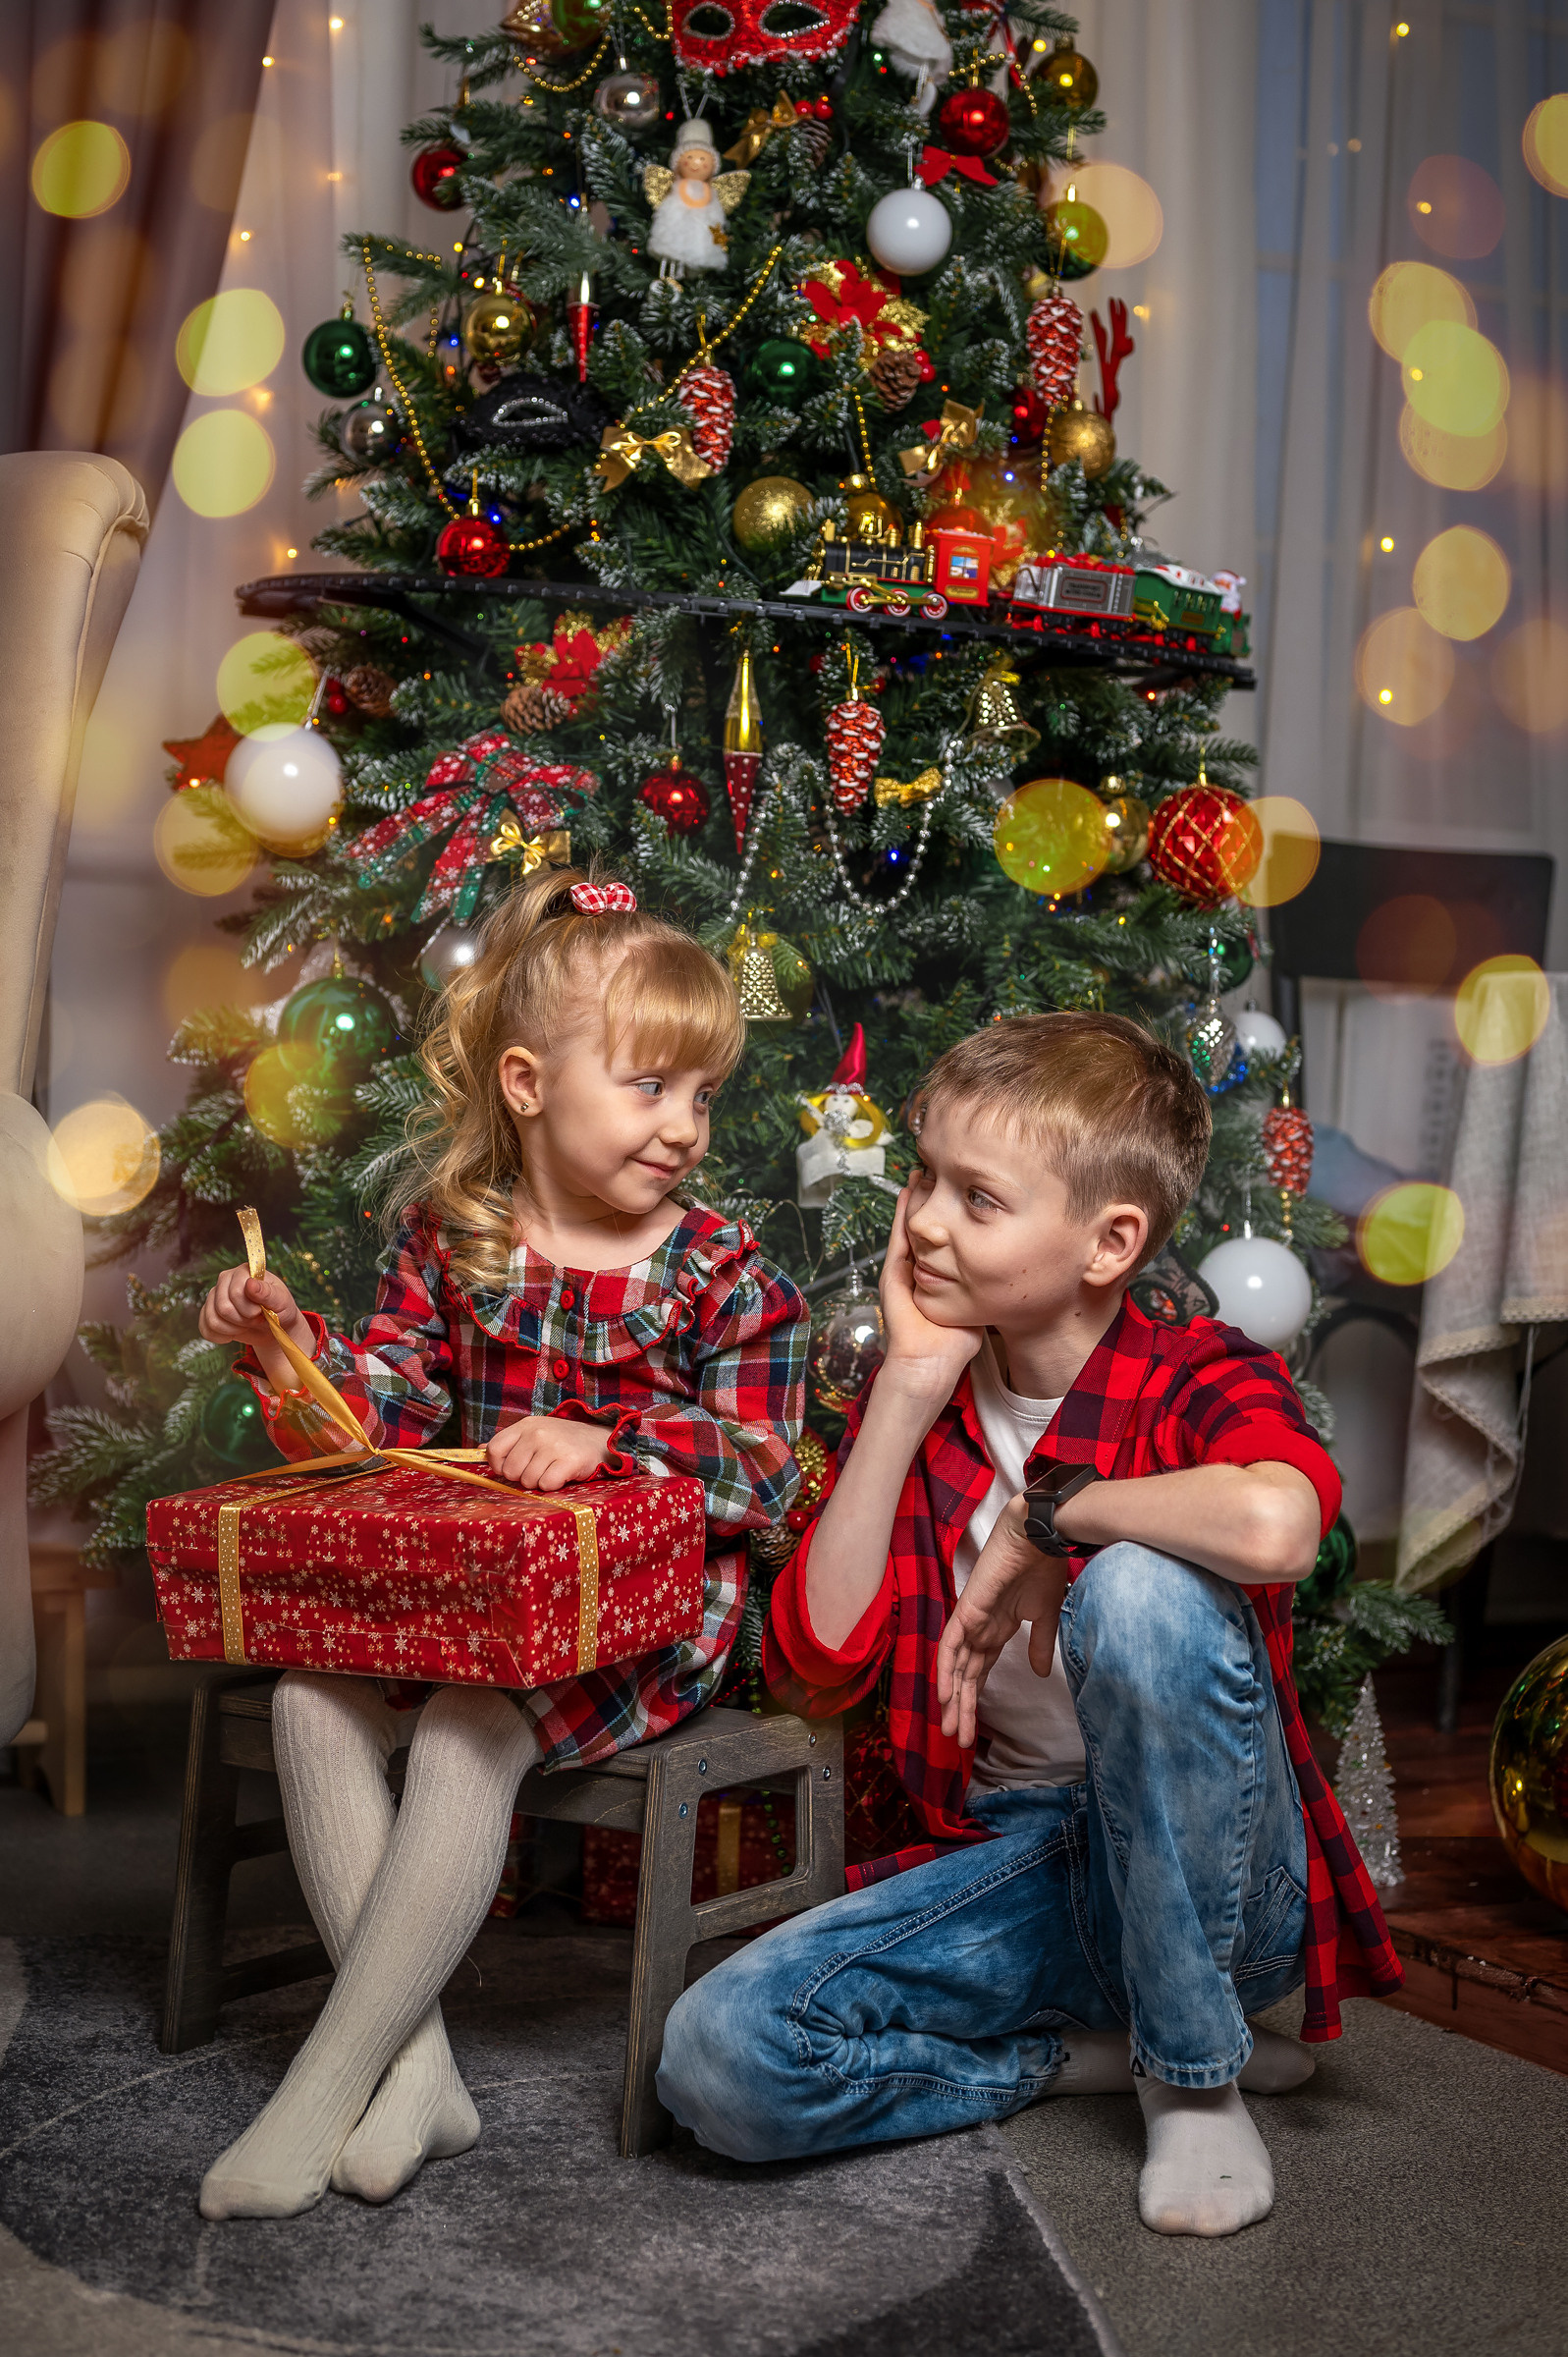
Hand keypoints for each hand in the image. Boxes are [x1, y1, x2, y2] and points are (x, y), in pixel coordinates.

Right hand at [200, 1265, 306, 1349]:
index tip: (262, 1312)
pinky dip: (221, 1337)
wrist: (273, 1326)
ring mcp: (214, 1295)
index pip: (236, 1294)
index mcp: (244, 1271)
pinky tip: (234, 1333)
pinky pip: (205, 1329)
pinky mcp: (207, 1311)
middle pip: (223, 1308)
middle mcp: (225, 1279)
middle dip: (242, 1321)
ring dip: (233, 1330)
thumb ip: (267, 1292)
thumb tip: (250, 1283)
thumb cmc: (280, 1309)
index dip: (250, 1310)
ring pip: (213, 1320)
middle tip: (256, 1319)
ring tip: (246, 1325)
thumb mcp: (281, 1301)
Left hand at [485, 1416, 612, 1489]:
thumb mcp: (535, 1433)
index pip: (494, 1449)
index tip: (512, 1469)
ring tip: (552, 1470)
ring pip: (528, 1481)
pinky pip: (547, 1485)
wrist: (599, 1440)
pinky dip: (553, 1486)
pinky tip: (562, 1475)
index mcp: (525, 1425)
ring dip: (539, 1482)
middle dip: (522, 1477)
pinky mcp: (569, 1460)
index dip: (498, 1466)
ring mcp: (553, 1445)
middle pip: (510, 1471)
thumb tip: (479, 1449)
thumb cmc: (563, 1441)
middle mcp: (537, 1433)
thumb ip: (509, 1443)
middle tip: (540, 1468)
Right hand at [878, 1189, 982, 1398]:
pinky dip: (902, 1215)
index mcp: (933, 1276)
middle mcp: (916, 1270)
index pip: (939, 1237)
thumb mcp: (977, 1305)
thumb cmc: (954, 1344)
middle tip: (937, 1169)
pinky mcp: (893, 1276)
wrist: (930, 1365)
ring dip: (914, 1199)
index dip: (946, 1213)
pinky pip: (898, 1238)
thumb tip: (1015, 1269)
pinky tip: (908, 1192)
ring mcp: (902, 1272)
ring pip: (909, 1226)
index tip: (958, 1187)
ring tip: (921, 1172)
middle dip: (929, 1198)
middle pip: (921, 1225)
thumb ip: (988, 1285)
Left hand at [936, 1495, 1068, 1748]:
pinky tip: (944, 1696)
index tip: (975, 1729)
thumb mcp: (1045, 1615)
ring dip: (953, 1699)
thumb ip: (1040, 1645)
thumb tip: (1040, 1673)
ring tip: (951, 1730)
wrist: (1040, 1537)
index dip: (976, 1698)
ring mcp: (971, 1621)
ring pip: (957, 1668)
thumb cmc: (1044, 1567)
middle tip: (958, 1739)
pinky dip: (946, 1670)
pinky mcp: (966, 1611)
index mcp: (997, 1629)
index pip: (980, 1671)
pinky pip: (950, 1646)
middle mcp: (980, 1629)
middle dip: (962, 1708)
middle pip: (966, 1676)